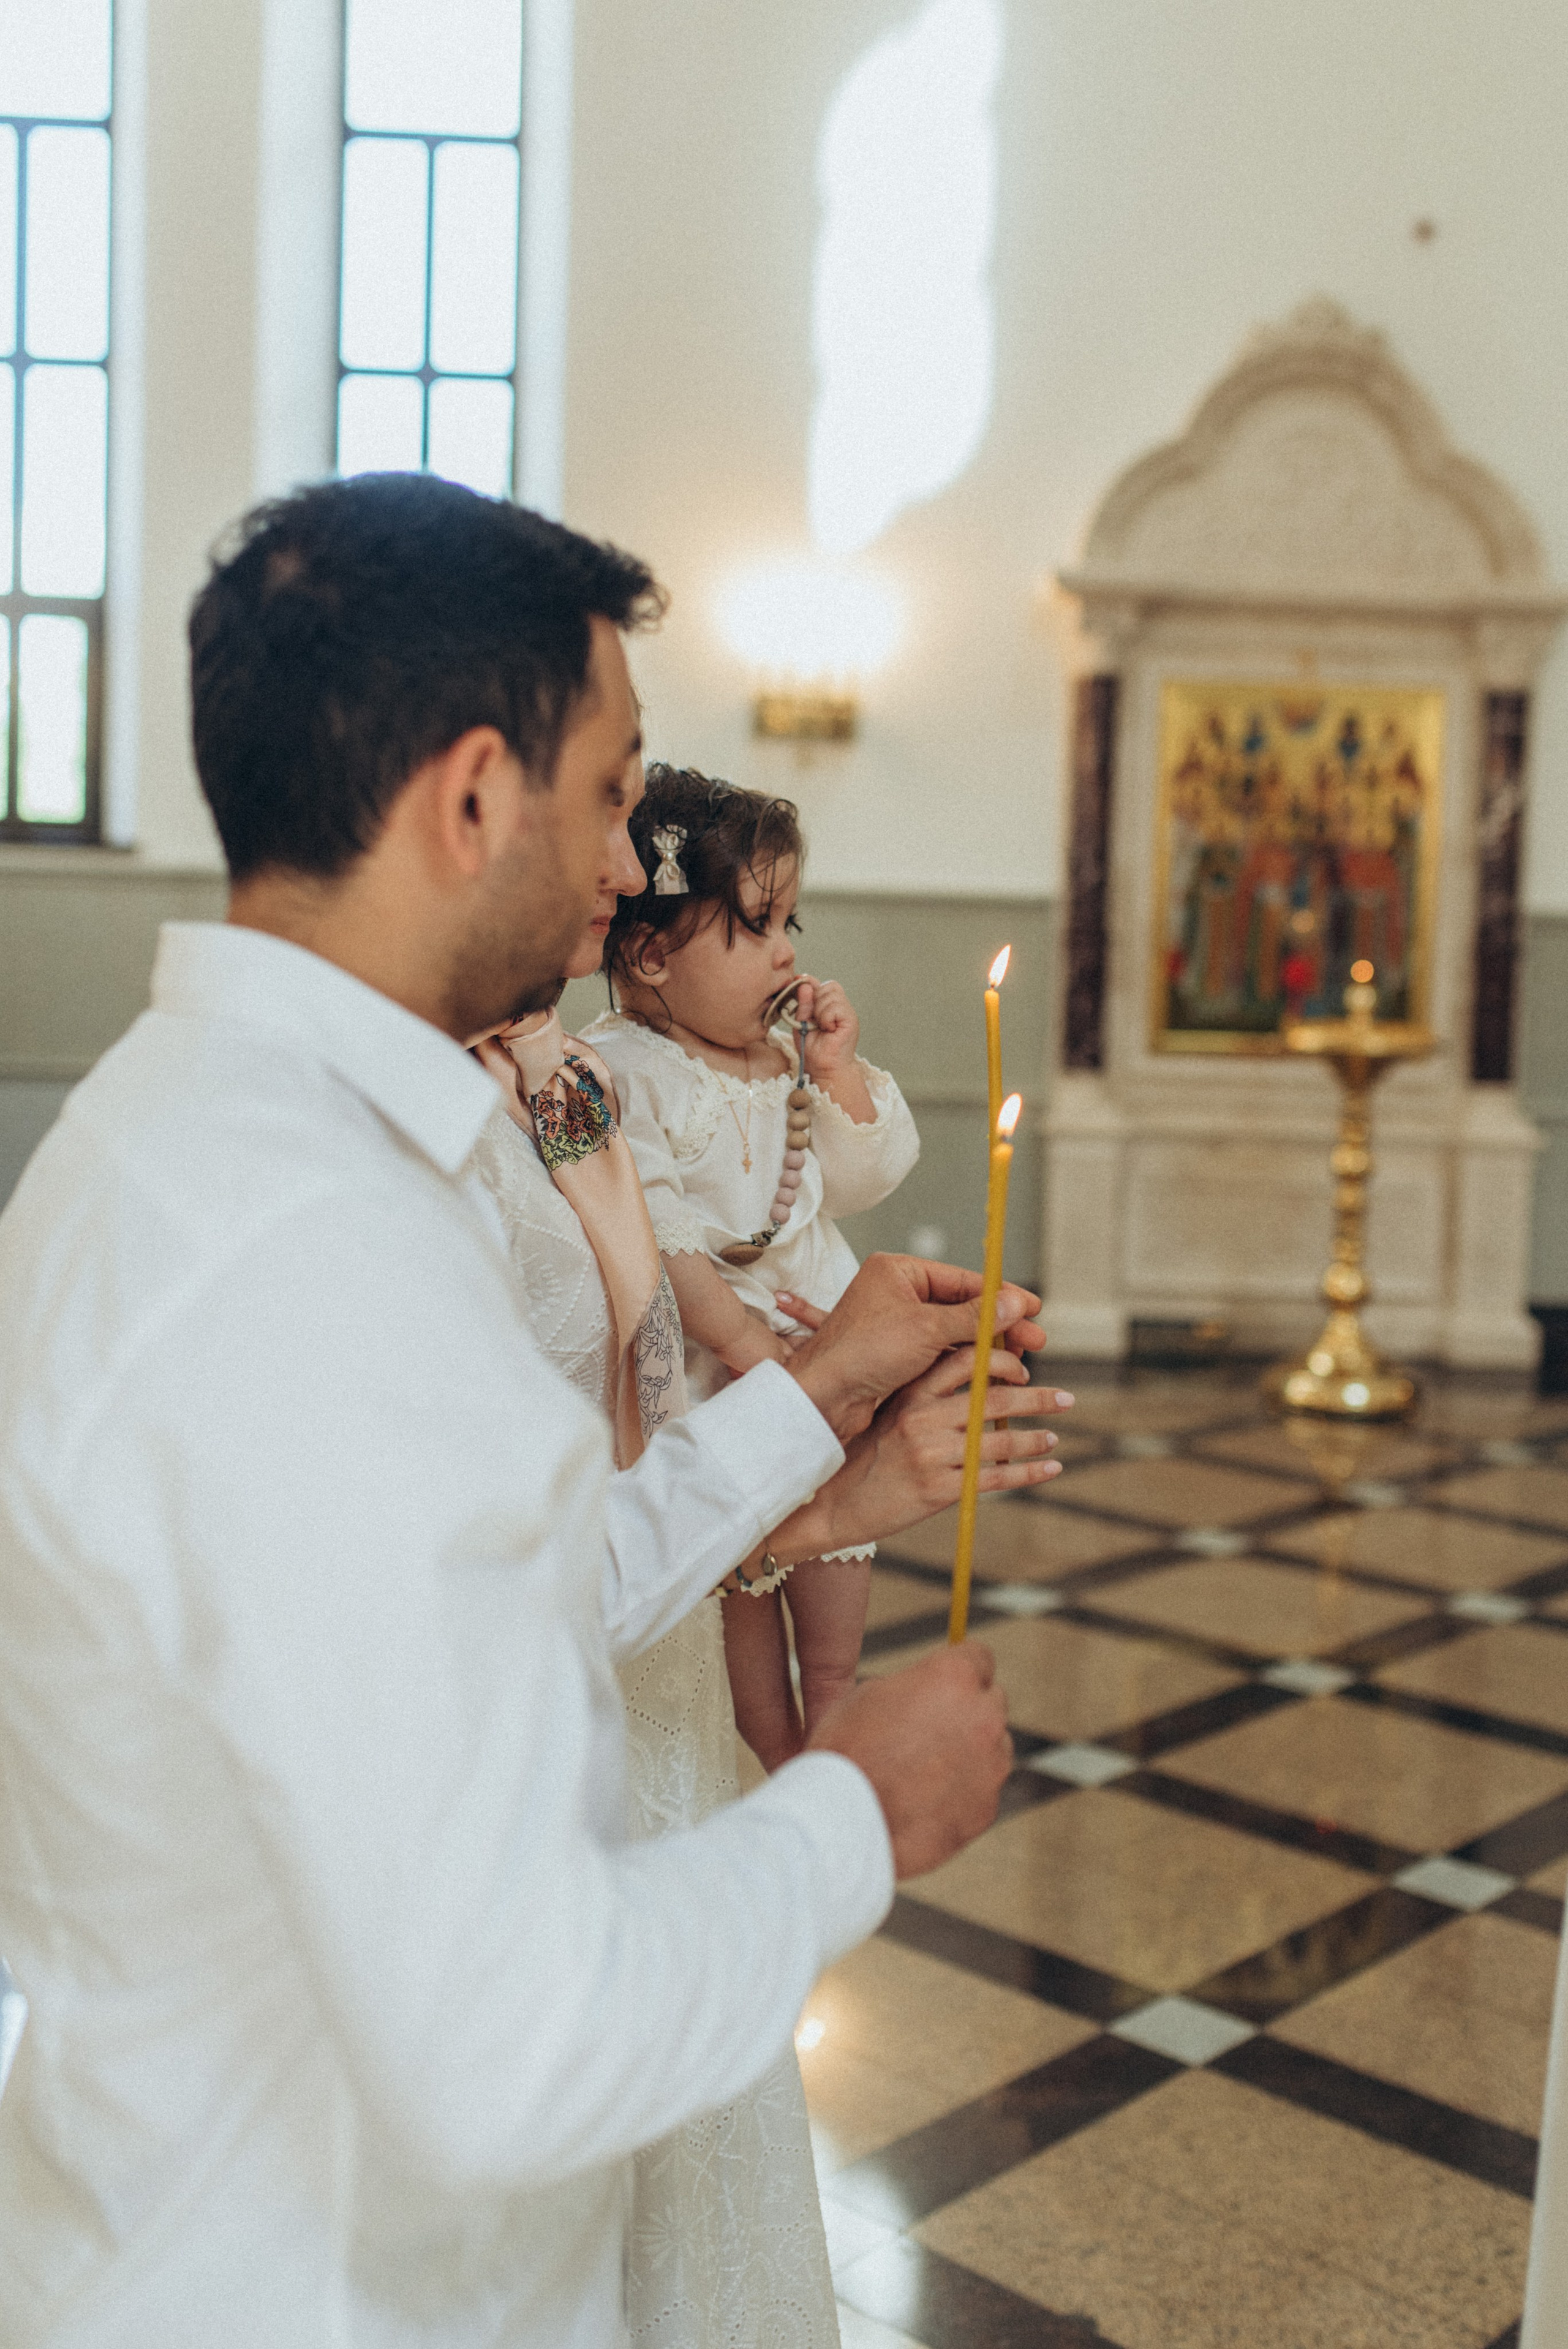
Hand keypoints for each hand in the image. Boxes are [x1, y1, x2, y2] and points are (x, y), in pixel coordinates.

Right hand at [778, 1344, 1069, 1556]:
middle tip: (1065, 1398)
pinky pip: (995, 1478)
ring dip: (1035, 1437)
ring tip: (1053, 1436)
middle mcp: (922, 1419)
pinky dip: (1029, 1472)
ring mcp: (931, 1454)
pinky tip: (1050, 1469)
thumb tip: (978, 1384)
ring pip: (999, 1439)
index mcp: (910, 1394)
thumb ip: (926, 1398)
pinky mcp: (938, 1490)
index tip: (1026, 1367)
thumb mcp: (889, 1416)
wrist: (833, 1505)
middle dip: (1036, 1396)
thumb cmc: (865, 1458)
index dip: (1003, 1359)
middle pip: (993, 1397)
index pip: (965, 1361)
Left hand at [779, 1256, 1046, 1442]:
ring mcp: (894, 1325)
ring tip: (1019, 1363)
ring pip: (952, 1332)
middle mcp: (895, 1293)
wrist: (822, 1397)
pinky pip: (939, 1352)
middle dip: (999, 1325)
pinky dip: (965, 1361)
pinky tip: (990, 1374)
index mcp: (897, 1271)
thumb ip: (975, 1315)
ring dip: (986, 1346)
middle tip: (1035, 1343)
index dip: (1002, 1295)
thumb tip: (1016, 1301)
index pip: (962, 1279)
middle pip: (961, 1305)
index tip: (1034, 1309)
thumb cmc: (864, 1352)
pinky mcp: (894, 1354)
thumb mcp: (927, 1329)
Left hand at [795, 977, 859, 1079]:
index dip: (809, 984)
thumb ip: (802, 1003)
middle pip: (828, 986)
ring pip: (831, 995)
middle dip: (815, 1000)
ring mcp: (847, 1012)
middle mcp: (840, 1006)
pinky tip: (827, 1029)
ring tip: (820, 1026)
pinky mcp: (851, 1020)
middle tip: (813, 1019)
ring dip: (820, 1010)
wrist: (823, 1068)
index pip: (821, 983)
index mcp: (828, 1005)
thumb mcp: (800, 1022)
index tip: (799, 990)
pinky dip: (826, 1017)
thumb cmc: (813, 1048)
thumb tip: (803, 982)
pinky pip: (835, 1007)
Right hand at [807, 1642, 1012, 1877]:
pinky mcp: (987, 1807)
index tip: (950, 1682)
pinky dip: (962, 1792)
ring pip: (992, 1748)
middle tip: (929, 1729)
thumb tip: (922, 1695)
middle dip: (966, 1711)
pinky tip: (925, 1800)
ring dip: (968, 1752)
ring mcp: (991, 1764)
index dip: (961, 1670)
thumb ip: (912, 1689)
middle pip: (990, 1701)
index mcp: (954, 1677)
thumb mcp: (870, 1695)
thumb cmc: (848, 1755)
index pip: (980, 1657)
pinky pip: (981, 1789)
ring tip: (922, 1770)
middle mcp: (983, 1716)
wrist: (846, 1823)